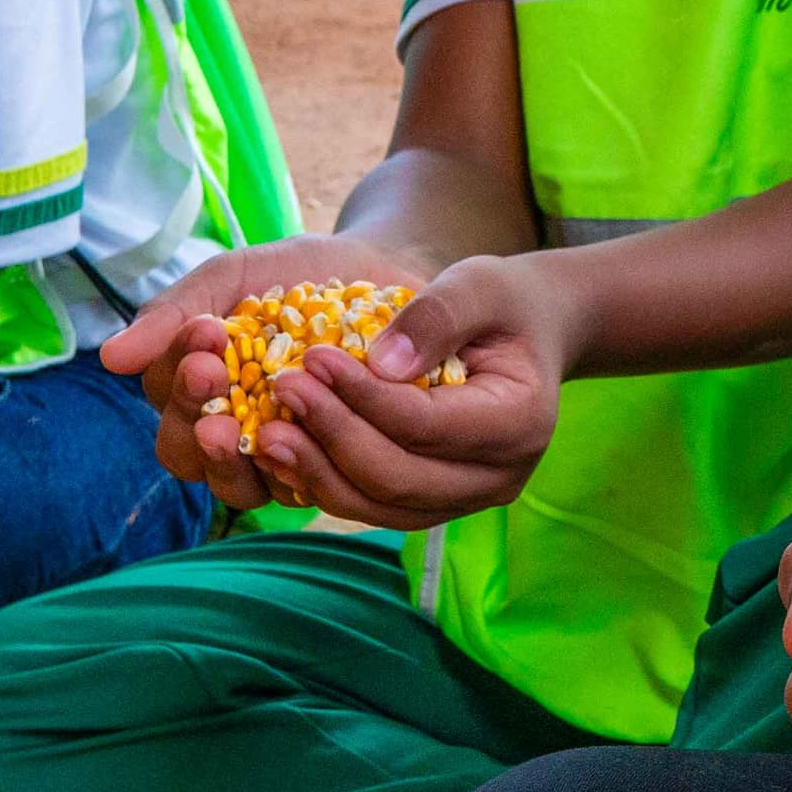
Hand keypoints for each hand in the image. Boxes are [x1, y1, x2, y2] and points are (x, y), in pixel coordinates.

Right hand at [96, 235, 434, 502]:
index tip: (203, 333)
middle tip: (211, 373)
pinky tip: (303, 442)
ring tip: (237, 423)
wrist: (377, 275)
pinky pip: (298, 489)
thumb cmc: (291, 276)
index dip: (175, 372)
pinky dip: (295, 471)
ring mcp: (271, 456)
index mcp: (194, 387)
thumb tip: (108, 357)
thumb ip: (173, 314)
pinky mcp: (321, 470)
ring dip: (227, 458)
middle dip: (191, 414)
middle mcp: (224, 431)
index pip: (163, 398)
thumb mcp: (230, 279)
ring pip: (233, 485)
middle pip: (184, 452)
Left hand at [236, 253, 583, 529]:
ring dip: (317, 472)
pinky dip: (324, 482)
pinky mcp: (433, 504)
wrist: (528, 335)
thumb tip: (380, 364)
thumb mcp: (479, 285)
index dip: (362, 397)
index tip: (311, 358)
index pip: (424, 424)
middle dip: (331, 437)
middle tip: (279, 392)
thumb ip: (436, 318)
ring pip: (379, 506)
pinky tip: (284, 450)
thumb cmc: (503, 303)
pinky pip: (371, 506)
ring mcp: (465, 499)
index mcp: (519, 422)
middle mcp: (498, 477)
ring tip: (264, 433)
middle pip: (398, 478)